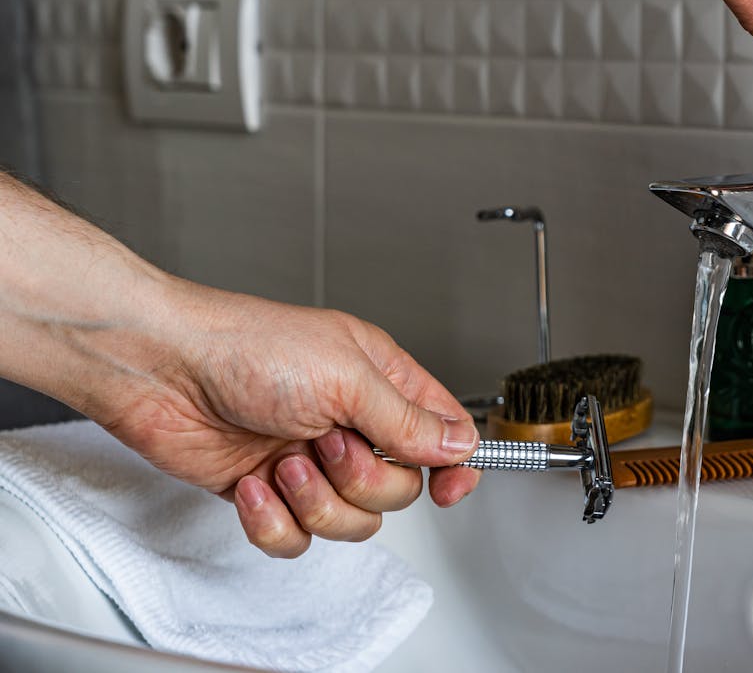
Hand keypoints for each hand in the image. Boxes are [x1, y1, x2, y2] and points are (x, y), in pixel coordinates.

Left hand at [94, 283, 481, 557]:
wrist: (160, 370)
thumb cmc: (246, 347)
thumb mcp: (347, 377)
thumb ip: (409, 421)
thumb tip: (459, 445)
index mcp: (380, 381)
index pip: (443, 432)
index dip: (454, 465)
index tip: (449, 489)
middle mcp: (351, 422)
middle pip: (399, 489)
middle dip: (363, 479)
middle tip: (328, 443)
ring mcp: (310, 459)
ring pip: (350, 520)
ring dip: (317, 500)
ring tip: (284, 461)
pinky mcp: (268, 492)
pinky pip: (296, 538)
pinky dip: (273, 520)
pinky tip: (251, 483)